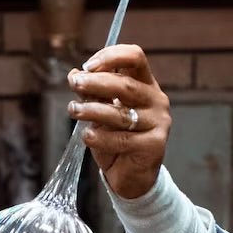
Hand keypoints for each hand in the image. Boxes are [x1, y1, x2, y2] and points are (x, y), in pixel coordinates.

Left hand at [66, 44, 170, 200]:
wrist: (132, 176)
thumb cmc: (116, 140)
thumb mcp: (102, 113)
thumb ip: (92, 95)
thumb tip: (74, 75)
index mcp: (146, 84)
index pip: (135, 57)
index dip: (110, 56)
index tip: (86, 66)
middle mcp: (156, 100)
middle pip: (125, 84)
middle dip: (96, 83)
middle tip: (75, 84)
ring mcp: (158, 122)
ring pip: (121, 113)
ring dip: (92, 110)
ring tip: (73, 110)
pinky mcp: (153, 145)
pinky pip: (120, 139)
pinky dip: (99, 137)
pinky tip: (86, 136)